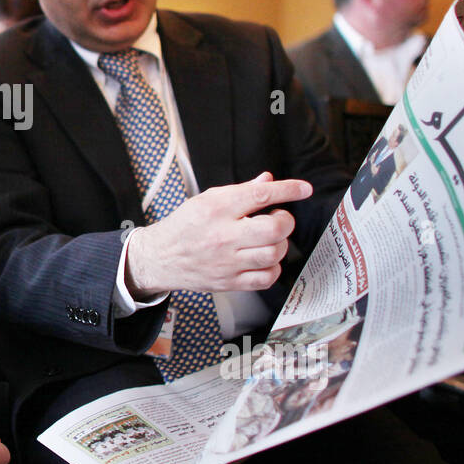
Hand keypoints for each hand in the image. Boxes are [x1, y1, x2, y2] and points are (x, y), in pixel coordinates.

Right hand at [125, 172, 311, 295]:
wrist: (160, 257)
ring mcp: (227, 261)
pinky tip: (265, 259)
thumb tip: (268, 181)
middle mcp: (223, 235)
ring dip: (280, 244)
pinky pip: (266, 278)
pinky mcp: (230, 282)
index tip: (303, 189)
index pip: (261, 195)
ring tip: (271, 239)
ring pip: (273, 253)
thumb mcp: (207, 199)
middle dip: (285, 221)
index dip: (288, 190)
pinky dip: (273, 268)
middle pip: (274, 229)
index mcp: (217, 209)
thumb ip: (241, 191)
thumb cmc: (184, 226)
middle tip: (279, 218)